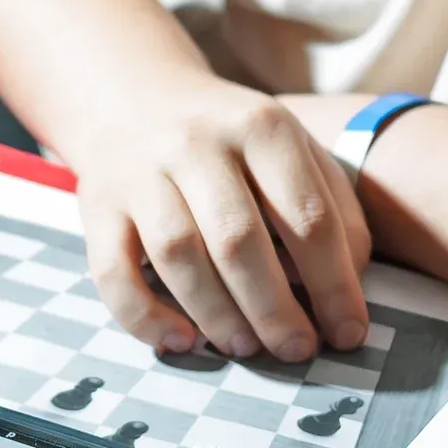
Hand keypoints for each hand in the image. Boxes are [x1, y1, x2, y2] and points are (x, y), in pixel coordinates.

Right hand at [67, 75, 371, 362]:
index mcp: (262, 127)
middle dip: (275, 310)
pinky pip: (113, 273)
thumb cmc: (232, 141)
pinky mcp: (97, 205)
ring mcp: (141, 173)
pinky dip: (145, 317)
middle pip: (240, 240)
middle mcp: (197, 143)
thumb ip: (334, 207)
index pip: (307, 217)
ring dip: (217, 315)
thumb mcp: (293, 148)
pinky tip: (180, 341)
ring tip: (246, 348)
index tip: (349, 333)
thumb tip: (349, 285)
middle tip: (297, 351)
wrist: (136, 96)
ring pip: (178, 256)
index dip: (334, 285)